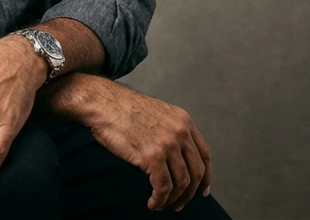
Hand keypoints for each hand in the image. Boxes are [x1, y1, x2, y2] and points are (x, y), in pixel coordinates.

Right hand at [47, 76, 210, 211]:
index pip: (204, 155)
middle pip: (196, 171)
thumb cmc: (123, 110)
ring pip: (181, 182)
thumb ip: (170, 132)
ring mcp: (168, 143)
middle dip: (189, 193)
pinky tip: (153, 203)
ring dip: (173, 199)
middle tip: (179, 204)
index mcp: (184, 121)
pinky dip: (160, 200)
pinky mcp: (153, 155)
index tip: (202, 190)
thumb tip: (174, 158)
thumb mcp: (157, 114)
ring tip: (162, 204)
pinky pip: (163, 187)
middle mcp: (181, 132)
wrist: (104, 103)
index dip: (205, 176)